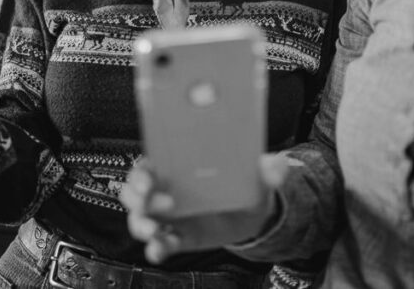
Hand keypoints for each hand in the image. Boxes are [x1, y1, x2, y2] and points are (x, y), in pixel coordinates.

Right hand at [120, 154, 289, 263]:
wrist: (252, 213)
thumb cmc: (242, 183)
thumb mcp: (255, 172)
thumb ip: (267, 169)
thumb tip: (278, 166)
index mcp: (177, 166)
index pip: (148, 163)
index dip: (141, 170)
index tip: (148, 176)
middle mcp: (166, 189)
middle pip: (135, 192)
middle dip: (137, 197)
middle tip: (153, 202)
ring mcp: (170, 216)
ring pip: (140, 219)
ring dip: (141, 224)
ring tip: (153, 229)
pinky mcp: (178, 237)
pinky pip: (159, 244)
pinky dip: (156, 248)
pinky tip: (160, 249)